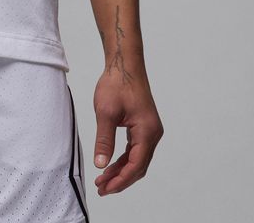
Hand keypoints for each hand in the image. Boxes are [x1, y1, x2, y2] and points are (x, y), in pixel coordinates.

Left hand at [92, 68, 162, 195]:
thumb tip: (101, 164)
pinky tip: (111, 165)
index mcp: (147, 131)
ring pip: (137, 159)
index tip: (105, 188)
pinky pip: (135, 149)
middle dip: (121, 179)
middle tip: (102, 188)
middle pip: (138, 166)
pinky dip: (124, 159)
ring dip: (121, 170)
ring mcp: (149, 130)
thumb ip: (104, 140)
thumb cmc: (117, 84)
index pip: (136, 165)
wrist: (124, 64)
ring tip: (103, 180)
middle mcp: (153, 133)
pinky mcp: (143, 126)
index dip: (120, 180)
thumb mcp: (106, 112)